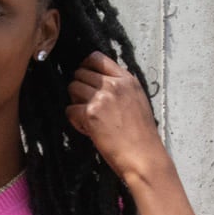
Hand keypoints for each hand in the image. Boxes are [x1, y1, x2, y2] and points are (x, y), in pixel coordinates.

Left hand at [64, 50, 166, 182]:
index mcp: (127, 80)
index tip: (84, 76)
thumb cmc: (142, 136)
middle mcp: (114, 85)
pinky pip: (70, 110)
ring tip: (88, 118)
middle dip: (79, 87)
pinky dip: (75, 121)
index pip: (97, 58)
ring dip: (76, 103)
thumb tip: (100, 84)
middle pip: (80, 73)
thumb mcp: (137, 101)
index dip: (85, 65)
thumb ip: (120, 89)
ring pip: (72, 88)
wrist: (143, 156)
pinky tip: (88, 130)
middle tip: (86, 104)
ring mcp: (101, 98)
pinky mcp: (90, 114)